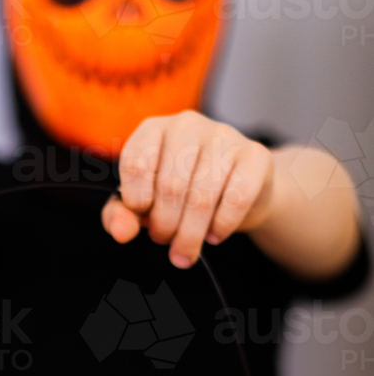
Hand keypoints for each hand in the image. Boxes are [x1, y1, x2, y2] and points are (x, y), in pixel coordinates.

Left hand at [102, 110, 273, 267]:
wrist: (236, 189)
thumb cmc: (181, 193)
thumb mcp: (143, 204)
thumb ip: (120, 215)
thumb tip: (121, 232)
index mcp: (154, 129)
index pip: (136, 163)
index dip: (137, 201)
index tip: (143, 216)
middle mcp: (187, 125)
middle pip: (170, 186)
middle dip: (165, 226)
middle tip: (166, 240)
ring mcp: (224, 136)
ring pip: (202, 197)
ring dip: (190, 235)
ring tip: (186, 250)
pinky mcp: (255, 155)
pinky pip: (236, 199)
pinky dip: (222, 226)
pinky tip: (214, 235)